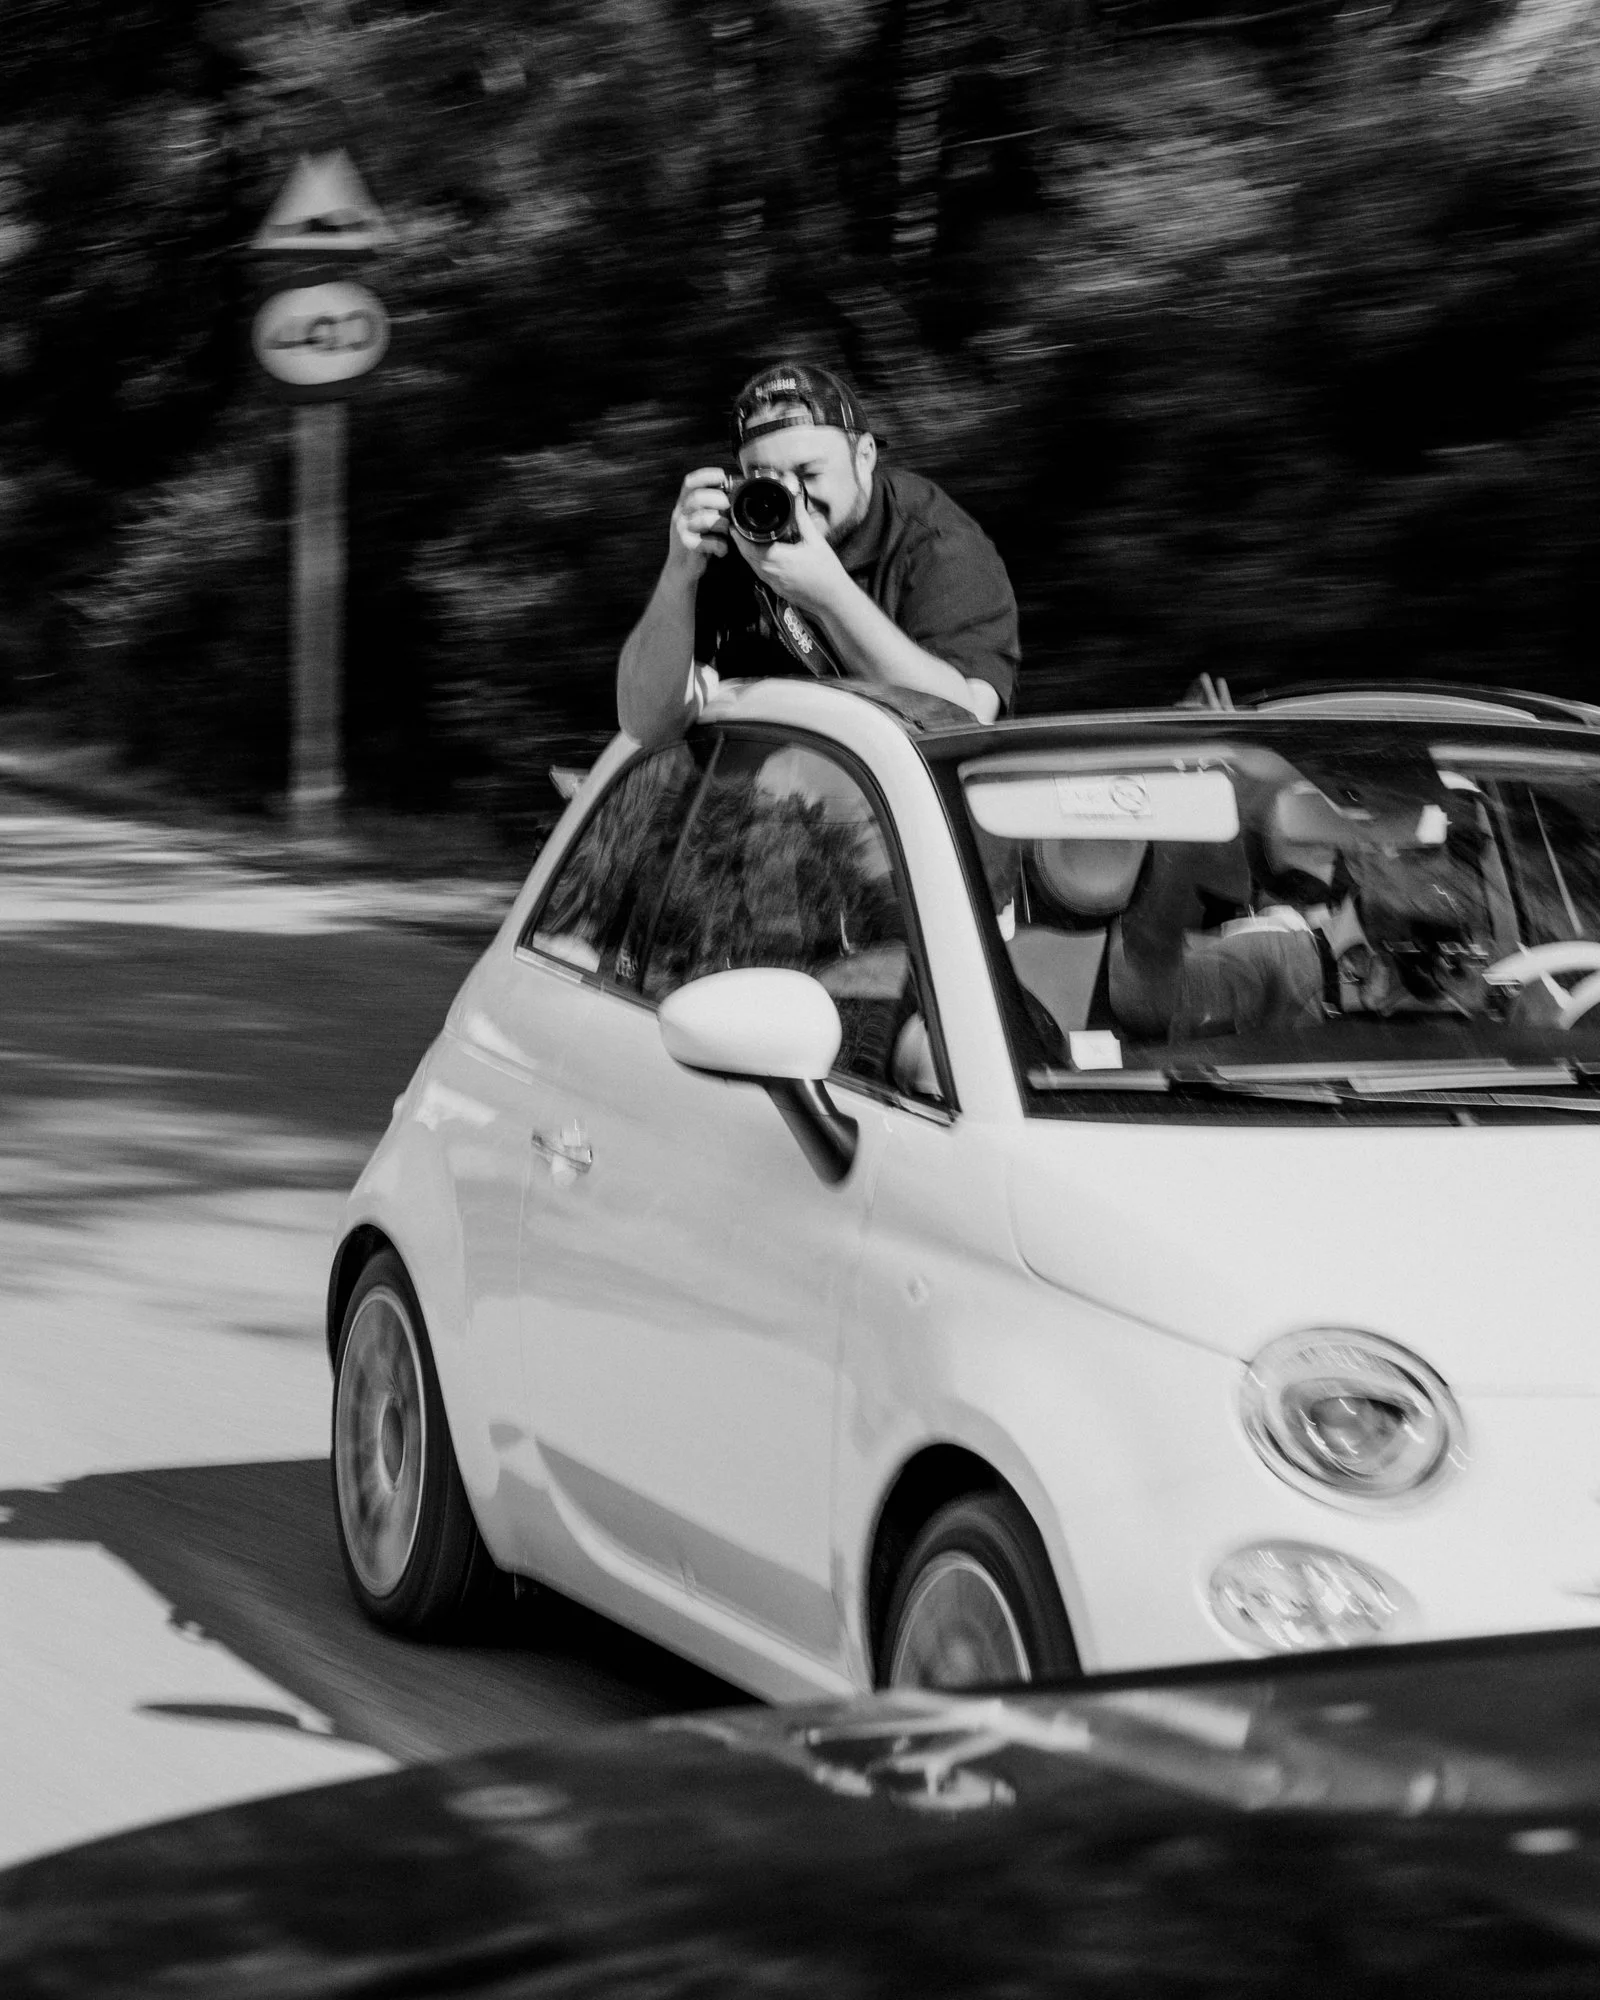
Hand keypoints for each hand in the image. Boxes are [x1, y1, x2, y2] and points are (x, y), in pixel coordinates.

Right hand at [667, 467, 731, 579]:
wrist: (681, 568)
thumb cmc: (698, 541)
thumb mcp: (701, 519)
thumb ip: (711, 506)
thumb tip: (733, 490)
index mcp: (684, 505)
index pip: (690, 483)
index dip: (706, 475)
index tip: (722, 475)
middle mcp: (680, 515)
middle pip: (697, 498)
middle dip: (717, 499)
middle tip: (728, 506)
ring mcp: (682, 531)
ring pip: (704, 519)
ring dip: (722, 524)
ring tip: (727, 531)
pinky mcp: (688, 546)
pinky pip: (708, 542)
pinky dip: (720, 546)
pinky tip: (723, 550)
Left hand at [732, 488, 848, 618]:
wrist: (833, 599)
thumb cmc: (827, 571)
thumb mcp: (816, 540)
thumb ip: (802, 519)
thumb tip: (795, 499)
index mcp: (779, 558)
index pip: (750, 547)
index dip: (739, 536)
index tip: (735, 525)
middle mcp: (772, 573)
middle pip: (747, 557)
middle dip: (740, 543)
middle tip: (737, 529)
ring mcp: (774, 583)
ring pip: (753, 567)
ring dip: (747, 554)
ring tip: (746, 540)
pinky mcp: (777, 590)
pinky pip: (761, 574)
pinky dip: (757, 564)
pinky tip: (762, 556)